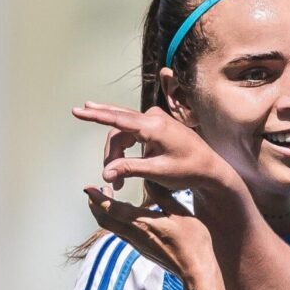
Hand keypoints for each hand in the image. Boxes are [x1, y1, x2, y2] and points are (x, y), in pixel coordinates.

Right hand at [71, 103, 235, 193]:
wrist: (212, 168)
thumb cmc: (189, 170)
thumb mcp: (158, 171)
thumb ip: (130, 169)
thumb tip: (105, 174)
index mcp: (154, 126)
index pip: (118, 119)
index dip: (95, 116)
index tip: (76, 111)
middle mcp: (154, 117)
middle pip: (118, 130)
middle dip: (111, 154)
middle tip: (110, 177)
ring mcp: (156, 119)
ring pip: (124, 133)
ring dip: (118, 154)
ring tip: (117, 178)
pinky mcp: (157, 125)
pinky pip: (133, 132)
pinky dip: (126, 148)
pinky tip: (121, 161)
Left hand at [84, 184, 216, 286]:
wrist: (194, 269)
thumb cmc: (192, 242)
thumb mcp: (180, 213)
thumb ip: (162, 195)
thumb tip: (148, 179)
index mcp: (142, 223)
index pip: (111, 209)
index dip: (97, 198)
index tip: (88, 188)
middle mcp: (134, 235)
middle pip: (104, 220)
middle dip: (95, 205)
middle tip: (95, 191)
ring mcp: (136, 244)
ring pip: (111, 227)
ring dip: (104, 212)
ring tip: (108, 199)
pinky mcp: (141, 249)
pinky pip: (121, 233)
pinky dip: (116, 220)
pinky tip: (126, 214)